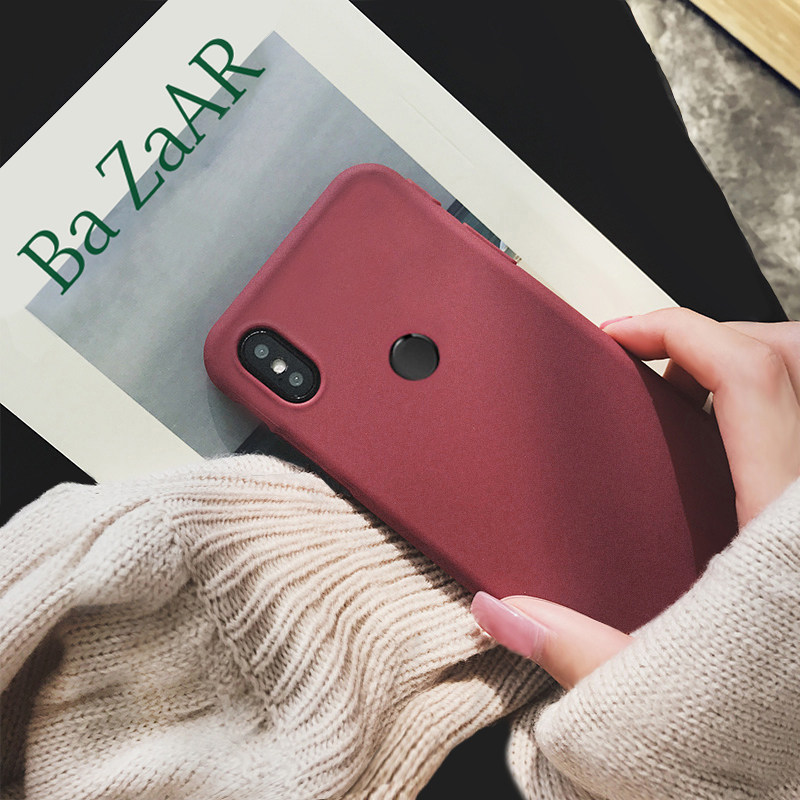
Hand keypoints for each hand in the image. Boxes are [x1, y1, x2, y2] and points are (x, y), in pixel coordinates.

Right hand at [472, 308, 799, 688]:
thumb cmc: (768, 726)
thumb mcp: (659, 689)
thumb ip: (574, 651)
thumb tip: (505, 613)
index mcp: (777, 523)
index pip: (746, 375)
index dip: (678, 329)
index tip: (622, 335)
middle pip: (790, 356)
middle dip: (718, 334)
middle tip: (655, 360)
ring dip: (745, 366)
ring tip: (685, 392)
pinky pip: (796, 427)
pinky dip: (760, 407)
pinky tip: (717, 448)